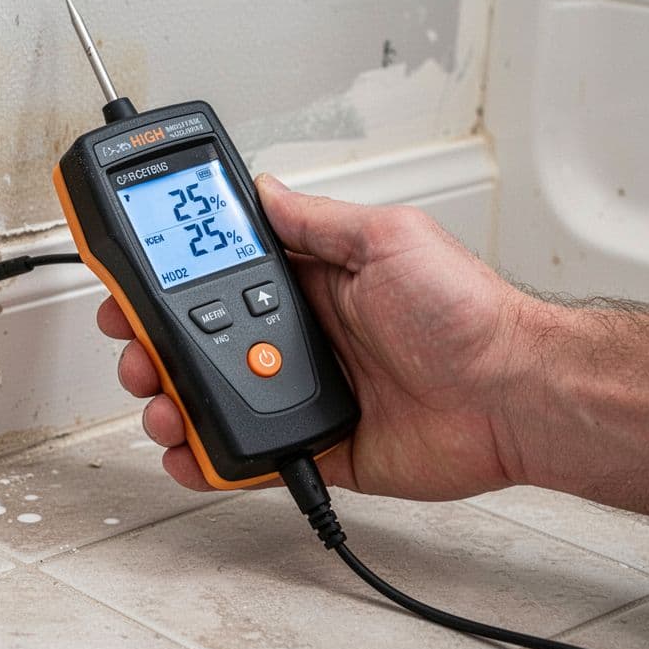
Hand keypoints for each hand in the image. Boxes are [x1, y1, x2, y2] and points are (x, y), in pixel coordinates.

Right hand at [99, 174, 534, 500]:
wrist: (516, 396)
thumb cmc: (469, 315)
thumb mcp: (388, 239)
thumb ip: (317, 221)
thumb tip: (262, 190)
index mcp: (311, 283)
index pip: (220, 276)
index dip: (169, 279)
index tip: (131, 280)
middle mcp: (300, 335)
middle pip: (200, 340)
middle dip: (154, 344)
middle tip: (134, 347)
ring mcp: (303, 392)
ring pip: (214, 397)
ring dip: (172, 400)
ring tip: (159, 402)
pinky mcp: (315, 443)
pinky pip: (249, 454)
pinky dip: (211, 458)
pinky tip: (186, 450)